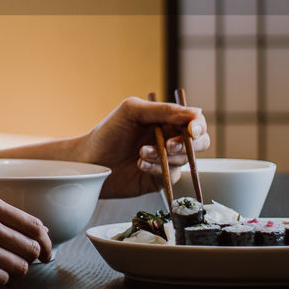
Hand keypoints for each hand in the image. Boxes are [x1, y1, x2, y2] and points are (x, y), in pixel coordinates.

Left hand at [75, 96, 209, 198]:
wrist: (89, 161)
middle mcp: (169, 139)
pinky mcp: (160, 178)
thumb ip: (162, 110)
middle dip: (187, 145)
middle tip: (169, 146)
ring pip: (184, 160)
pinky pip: (171, 176)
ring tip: (140, 153)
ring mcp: (166, 160)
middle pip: (199, 143)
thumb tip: (194, 113)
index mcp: (165, 120)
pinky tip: (140, 164)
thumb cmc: (107, 133)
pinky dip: (157, 169)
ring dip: (164, 157)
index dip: (198, 126)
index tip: (192, 131)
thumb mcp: (132, 111)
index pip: (193, 121)